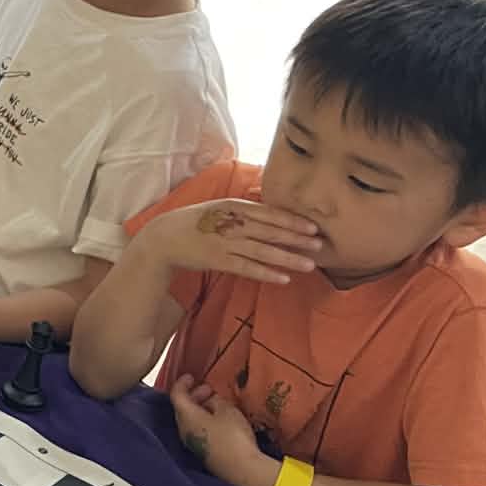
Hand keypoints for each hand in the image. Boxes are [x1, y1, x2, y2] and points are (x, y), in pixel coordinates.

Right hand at [137, 197, 319, 283]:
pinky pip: (246, 268)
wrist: (164, 237)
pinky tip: (283, 279)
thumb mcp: (219, 208)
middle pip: (270, 231)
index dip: (291, 220)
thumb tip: (273, 212)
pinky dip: (265, 273)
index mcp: (232, 206)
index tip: (313, 227)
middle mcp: (231, 223)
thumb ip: (244, 210)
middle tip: (320, 244)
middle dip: (297, 238)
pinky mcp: (218, 260)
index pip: (268, 213)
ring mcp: (224, 242)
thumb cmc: (196, 221)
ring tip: (310, 265)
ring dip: (288, 258)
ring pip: (262, 251)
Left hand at [169, 374, 273, 485]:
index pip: (176, 395)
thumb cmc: (233, 436)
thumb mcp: (227, 411)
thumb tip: (210, 402)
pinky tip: (217, 420)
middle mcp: (183, 429)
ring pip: (189, 419)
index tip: (190, 376)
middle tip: (208, 389)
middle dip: (194, 395)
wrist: (242, 470)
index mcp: (186, 416)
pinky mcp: (201, 452)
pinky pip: (196, 430)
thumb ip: (216, 402)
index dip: (182, 383)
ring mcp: (191, 442)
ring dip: (199, 408)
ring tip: (215, 403)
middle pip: (182, 407)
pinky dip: (203, 420)